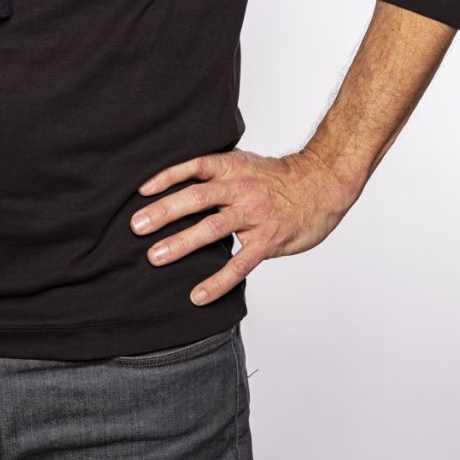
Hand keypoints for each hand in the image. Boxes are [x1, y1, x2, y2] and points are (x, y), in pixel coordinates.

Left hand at [130, 147, 358, 305]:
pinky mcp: (268, 241)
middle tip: (137, 226)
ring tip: (155, 257)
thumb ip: (217, 175)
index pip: (195, 167)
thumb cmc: (280, 178)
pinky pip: (240, 264)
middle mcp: (241, 189)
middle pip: (197, 198)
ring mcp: (254, 215)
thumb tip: (180, 185)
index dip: (167, 176)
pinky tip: (198, 295)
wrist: (322, 184)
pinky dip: (217, 281)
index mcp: (232, 168)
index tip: (140, 190)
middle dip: (164, 212)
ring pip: (212, 228)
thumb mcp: (246, 165)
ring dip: (181, 243)